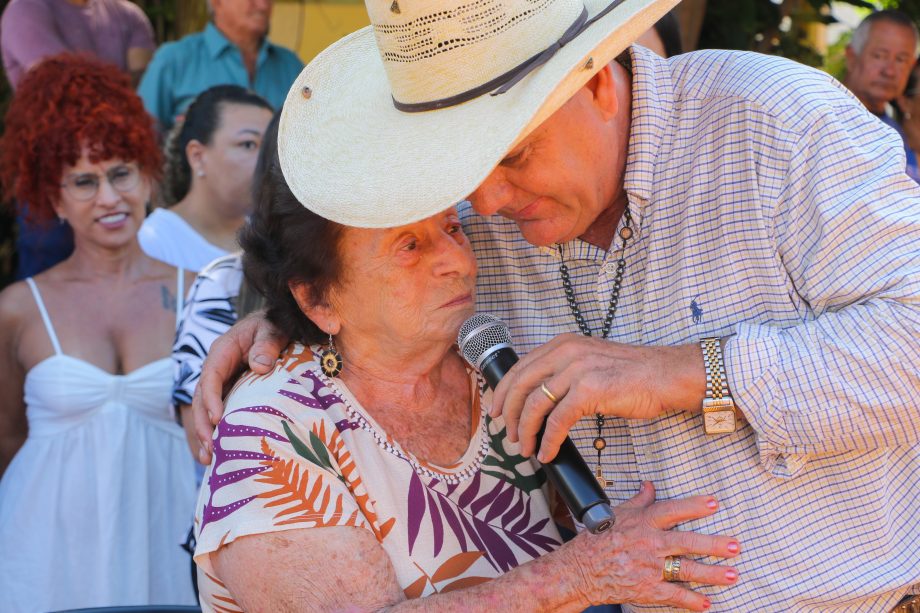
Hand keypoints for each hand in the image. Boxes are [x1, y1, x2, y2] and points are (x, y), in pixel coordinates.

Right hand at [193, 310, 288, 462]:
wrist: (277, 326)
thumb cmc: (275, 325)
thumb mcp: (273, 328)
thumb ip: (268, 343)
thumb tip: (260, 366)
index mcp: (223, 351)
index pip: (211, 376)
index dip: (210, 398)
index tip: (218, 419)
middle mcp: (217, 369)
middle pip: (201, 398)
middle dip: (203, 424)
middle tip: (211, 448)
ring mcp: (222, 383)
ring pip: (205, 410)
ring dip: (205, 434)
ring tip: (209, 459)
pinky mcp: (229, 394)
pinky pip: (218, 414)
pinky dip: (215, 434)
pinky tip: (217, 457)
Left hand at [491, 334, 704, 460]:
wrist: (666, 375)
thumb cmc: (631, 375)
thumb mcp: (590, 363)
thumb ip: (563, 373)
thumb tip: (537, 401)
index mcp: (563, 344)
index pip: (520, 367)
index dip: (503, 392)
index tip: (496, 410)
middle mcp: (566, 351)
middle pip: (521, 385)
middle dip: (508, 413)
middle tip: (507, 434)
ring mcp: (577, 369)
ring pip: (535, 406)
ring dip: (526, 432)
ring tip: (526, 448)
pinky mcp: (590, 390)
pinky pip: (558, 422)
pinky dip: (549, 441)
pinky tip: (548, 453)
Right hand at [563, 482, 739, 610]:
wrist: (580, 571)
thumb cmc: (598, 540)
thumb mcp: (617, 514)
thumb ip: (639, 501)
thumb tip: (650, 485)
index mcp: (642, 523)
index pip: (672, 511)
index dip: (694, 506)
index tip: (714, 504)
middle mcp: (649, 544)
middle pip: (687, 543)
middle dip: (713, 545)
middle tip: (734, 546)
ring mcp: (649, 568)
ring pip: (686, 570)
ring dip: (711, 574)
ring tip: (732, 575)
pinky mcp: (647, 589)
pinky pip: (674, 595)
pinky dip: (691, 601)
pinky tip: (706, 603)